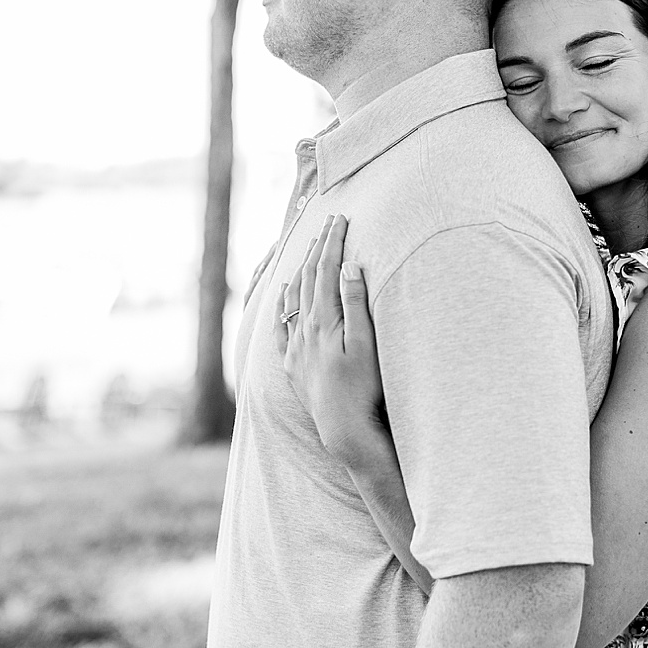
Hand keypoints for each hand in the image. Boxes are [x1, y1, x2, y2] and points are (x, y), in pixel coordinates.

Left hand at [279, 214, 389, 460]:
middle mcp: (304, 330)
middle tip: (328, 222)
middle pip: (309, 278)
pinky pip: (280, 325)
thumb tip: (348, 266)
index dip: (333, 242)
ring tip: (309, 249)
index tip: (340, 219)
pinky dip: (282, 303)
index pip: (328, 270)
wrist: (344, 429)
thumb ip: (356, 304)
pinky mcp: (292, 364)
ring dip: (302, 269)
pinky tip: (284, 292)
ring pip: (293, 298)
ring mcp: (295, 347)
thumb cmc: (364, 388)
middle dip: (319, 247)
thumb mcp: (367, 343)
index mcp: (325, 320)